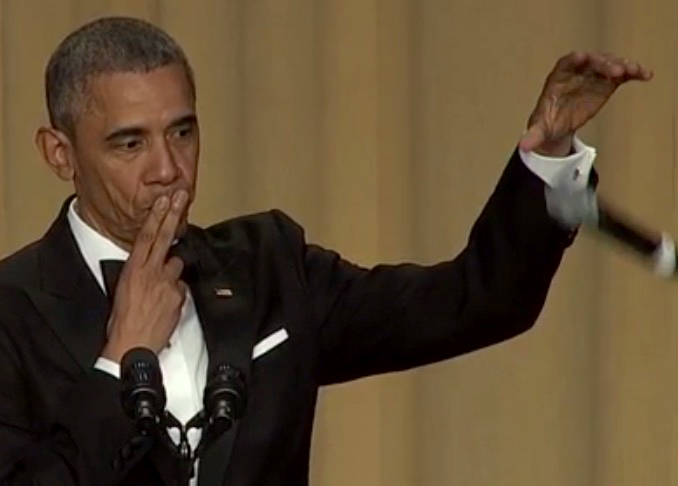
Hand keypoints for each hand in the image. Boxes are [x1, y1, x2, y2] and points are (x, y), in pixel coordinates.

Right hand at [102, 191, 188, 361]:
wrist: (132, 345)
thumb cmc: (122, 321)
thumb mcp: (123, 290)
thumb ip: (138, 273)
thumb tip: (149, 266)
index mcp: (132, 269)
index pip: (145, 236)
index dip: (156, 216)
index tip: (164, 200)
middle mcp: (150, 272)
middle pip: (164, 237)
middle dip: (173, 214)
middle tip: (181, 195)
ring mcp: (166, 283)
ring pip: (176, 265)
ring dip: (172, 272)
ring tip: (160, 290)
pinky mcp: (178, 296)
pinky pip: (181, 287)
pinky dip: (177, 292)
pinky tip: (167, 304)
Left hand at [520, 51, 652, 156]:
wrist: (558, 124)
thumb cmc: (547, 121)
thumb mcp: (540, 129)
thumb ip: (533, 135)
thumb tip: (523, 146)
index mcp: (558, 78)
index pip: (566, 63)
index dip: (574, 59)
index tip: (582, 56)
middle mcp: (578, 72)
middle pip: (591, 62)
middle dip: (603, 64)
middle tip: (617, 71)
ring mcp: (593, 75)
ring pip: (608, 64)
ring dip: (622, 66)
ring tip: (635, 71)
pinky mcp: (606, 82)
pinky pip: (620, 74)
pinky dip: (633, 72)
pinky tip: (645, 75)